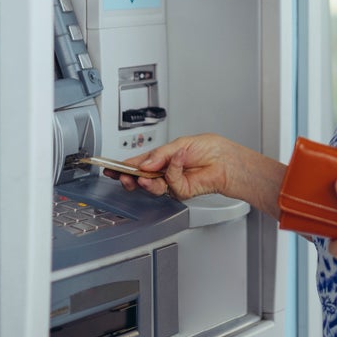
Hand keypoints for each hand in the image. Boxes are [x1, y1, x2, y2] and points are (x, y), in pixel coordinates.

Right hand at [108, 134, 236, 200]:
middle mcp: (164, 173)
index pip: (138, 164)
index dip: (123, 167)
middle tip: (122, 177)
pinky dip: (173, 169)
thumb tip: (143, 165)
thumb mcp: (179, 144)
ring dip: (146, 180)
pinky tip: (178, 159)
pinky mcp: (181, 192)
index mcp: (161, 159)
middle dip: (129, 179)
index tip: (110, 168)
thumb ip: (159, 155)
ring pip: (151, 186)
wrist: (226, 160)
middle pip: (140, 179)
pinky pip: (170, 182)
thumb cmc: (208, 149)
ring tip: (144, 174)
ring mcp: (171, 183)